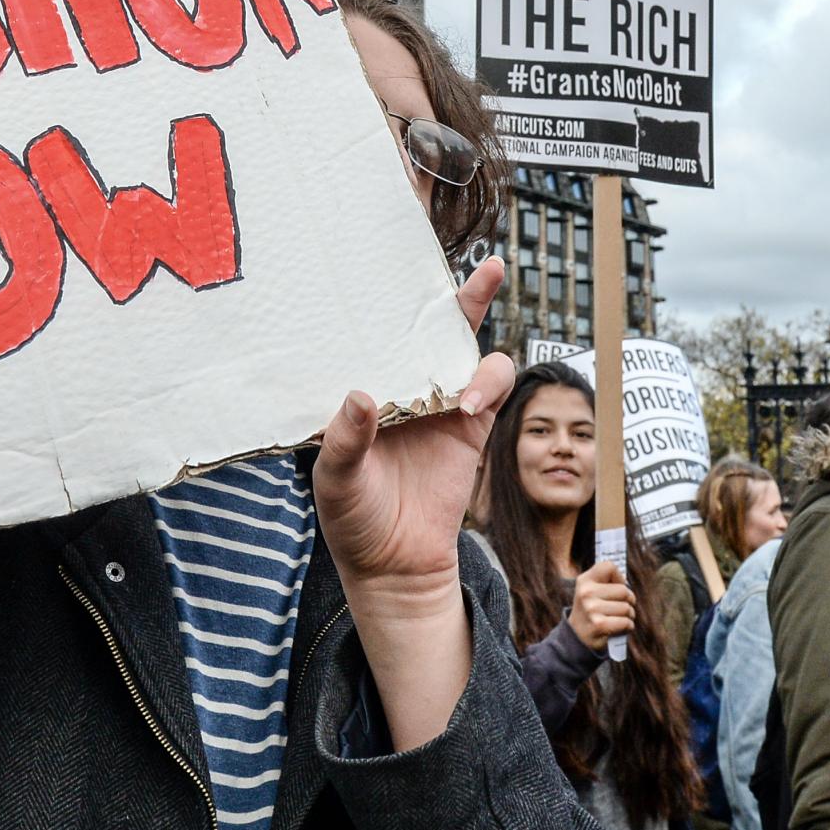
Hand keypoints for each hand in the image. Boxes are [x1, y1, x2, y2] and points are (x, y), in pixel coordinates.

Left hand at [312, 257, 513, 600]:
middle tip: (488, 268)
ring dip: (480, 345)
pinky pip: (494, 388)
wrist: (393, 565)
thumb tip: (360, 396)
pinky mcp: (471, 428)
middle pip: (435, 327)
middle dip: (461, 295)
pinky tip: (470, 401)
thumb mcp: (335, 482)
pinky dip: (490, 383)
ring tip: (465, 393)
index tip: (398, 264)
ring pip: (470, 351)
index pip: (378, 331)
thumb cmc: (352, 517)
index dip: (391, 296)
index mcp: (367, 385)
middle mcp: (405, 384)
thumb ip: (346, 442)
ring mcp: (441, 402)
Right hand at [567, 561, 635, 653]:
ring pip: (627, 608)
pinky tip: (619, 628)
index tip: (616, 586)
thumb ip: (607, 580)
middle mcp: (586, 592)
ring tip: (619, 618)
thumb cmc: (592, 610)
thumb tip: (627, 580)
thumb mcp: (592, 591)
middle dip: (629, 600)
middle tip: (621, 606)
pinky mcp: (599, 625)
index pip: (609, 566)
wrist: (578, 637)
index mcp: (585, 580)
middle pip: (624, 590)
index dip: (619, 577)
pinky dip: (628, 626)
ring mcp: (591, 609)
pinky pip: (626, 622)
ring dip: (629, 615)